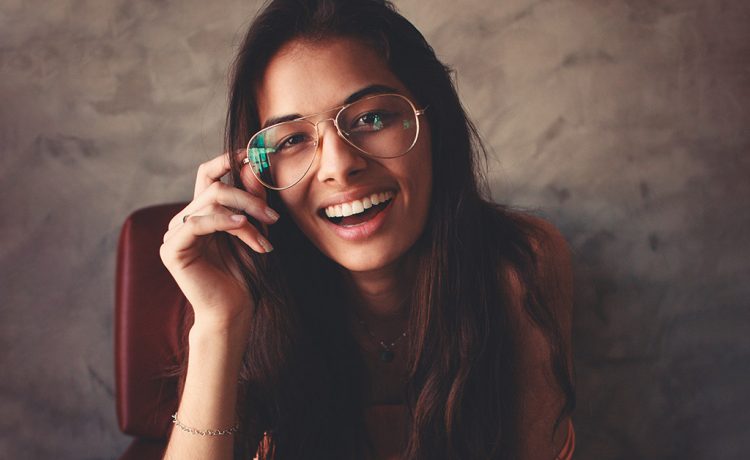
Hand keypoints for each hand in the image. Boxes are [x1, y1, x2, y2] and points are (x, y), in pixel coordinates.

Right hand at [160, 152, 278, 330]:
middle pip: (215, 188)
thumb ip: (251, 201)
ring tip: (266, 237)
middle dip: (249, 198)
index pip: (209, 175)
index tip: (254, 154)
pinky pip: (197, 223)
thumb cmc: (245, 275)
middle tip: (274, 216)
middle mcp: (184, 219)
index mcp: (201, 212)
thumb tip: (251, 166)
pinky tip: (243, 227)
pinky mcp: (172, 249)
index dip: (228, 160)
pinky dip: (223, 222)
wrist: (234, 311)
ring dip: (244, 217)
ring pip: (210, 203)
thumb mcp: (253, 230)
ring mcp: (175, 234)